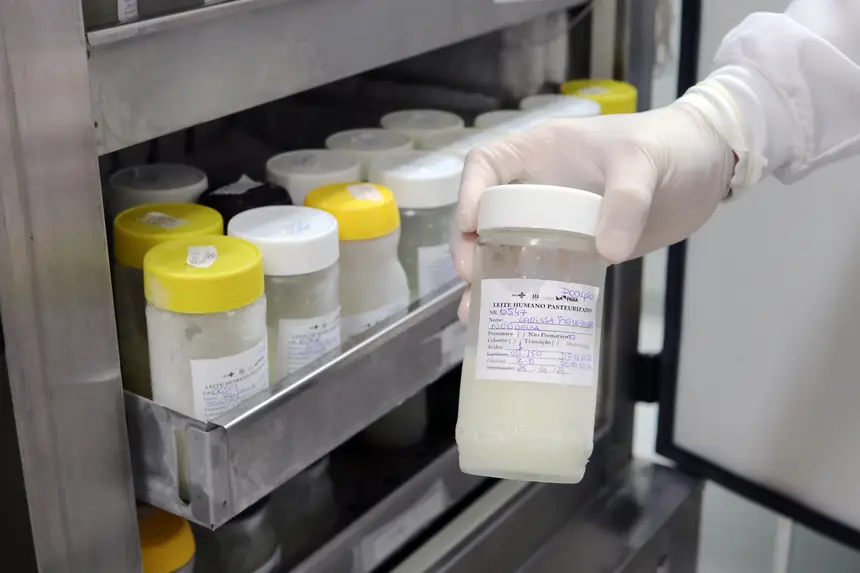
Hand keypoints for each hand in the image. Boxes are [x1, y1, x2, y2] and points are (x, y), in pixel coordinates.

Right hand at [452, 101, 735, 320]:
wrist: (708, 167)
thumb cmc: (671, 146)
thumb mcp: (645, 162)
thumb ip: (626, 200)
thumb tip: (606, 251)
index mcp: (541, 152)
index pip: (486, 165)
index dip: (469, 193)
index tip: (469, 228)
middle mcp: (538, 186)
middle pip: (485, 214)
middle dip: (470, 246)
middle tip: (472, 278)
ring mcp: (556, 221)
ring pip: (507, 248)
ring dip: (489, 279)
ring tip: (477, 313)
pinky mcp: (578, 249)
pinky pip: (543, 271)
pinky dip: (526, 295)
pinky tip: (513, 320)